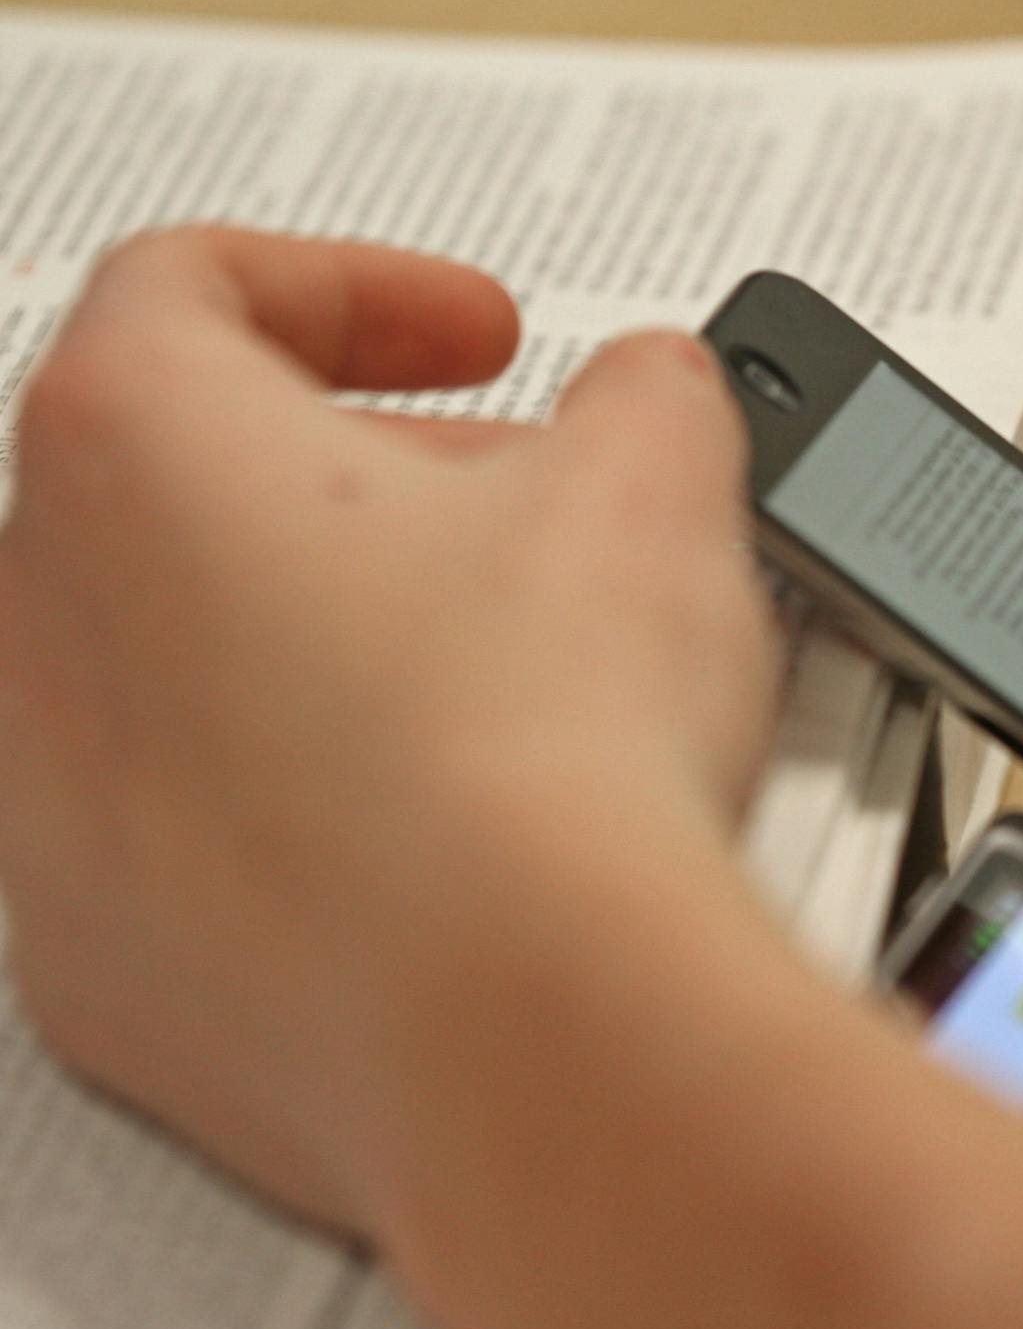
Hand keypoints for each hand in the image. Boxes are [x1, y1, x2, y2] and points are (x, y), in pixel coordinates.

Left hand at [0, 227, 777, 1236]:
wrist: (534, 1038)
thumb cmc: (538, 761)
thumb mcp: (656, 481)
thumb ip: (649, 389)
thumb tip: (653, 395)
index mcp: (132, 454)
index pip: (195, 289)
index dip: (365, 290)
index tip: (474, 342)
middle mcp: (47, 629)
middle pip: (186, 487)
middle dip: (368, 480)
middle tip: (519, 518)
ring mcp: (56, 816)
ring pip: (185, 671)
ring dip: (334, 644)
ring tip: (506, 684)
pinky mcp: (109, 972)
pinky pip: (199, 845)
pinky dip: (313, 811)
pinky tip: (459, 837)